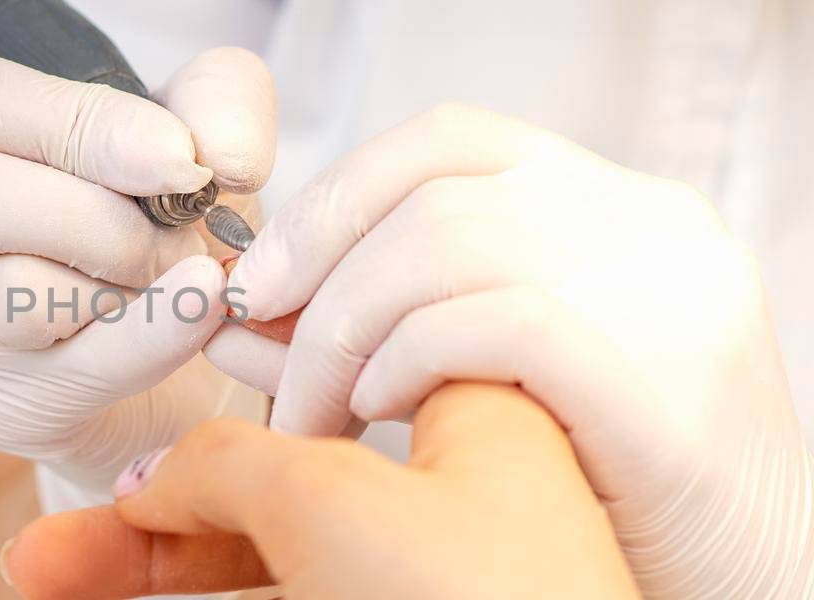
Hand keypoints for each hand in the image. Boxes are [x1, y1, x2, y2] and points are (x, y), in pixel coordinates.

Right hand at [0, 48, 276, 501]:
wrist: (174, 356)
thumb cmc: (154, 224)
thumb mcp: (191, 139)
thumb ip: (218, 106)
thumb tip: (221, 156)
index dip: (75, 125)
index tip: (177, 158)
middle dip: (99, 218)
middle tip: (179, 234)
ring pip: (18, 295)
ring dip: (128, 284)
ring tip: (177, 277)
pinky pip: (76, 369)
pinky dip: (156, 335)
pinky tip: (203, 310)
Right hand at [2, 383, 640, 599]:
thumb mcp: (332, 499)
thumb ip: (226, 462)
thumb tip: (155, 477)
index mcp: (472, 429)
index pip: (326, 378)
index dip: (219, 388)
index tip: (138, 396)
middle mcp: (452, 515)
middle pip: (262, 496)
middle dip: (138, 526)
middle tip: (43, 557)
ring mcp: (422, 593)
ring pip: (261, 574)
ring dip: (151, 577)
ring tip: (46, 584)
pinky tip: (130, 598)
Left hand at [212, 104, 812, 596]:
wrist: (739, 584)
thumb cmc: (604, 490)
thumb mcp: (478, 384)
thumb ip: (371, 336)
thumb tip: (239, 318)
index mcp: (613, 206)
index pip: (445, 143)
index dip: (334, 197)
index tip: (261, 277)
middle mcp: (646, 221)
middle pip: (427, 193)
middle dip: (315, 275)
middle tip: (260, 355)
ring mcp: (663, 284)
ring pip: (442, 245)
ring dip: (342, 333)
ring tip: (317, 412)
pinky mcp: (660, 366)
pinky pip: (488, 321)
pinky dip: (405, 361)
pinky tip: (382, 414)